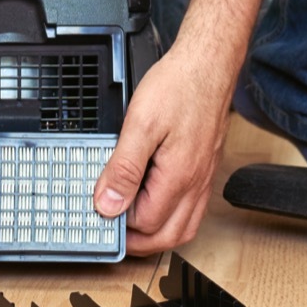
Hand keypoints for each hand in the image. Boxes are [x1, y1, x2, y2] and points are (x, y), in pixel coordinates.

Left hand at [93, 41, 234, 255]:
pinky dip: (173, 218)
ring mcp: (204, 177)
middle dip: (138, 243)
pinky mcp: (205, 167)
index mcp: (178, 177)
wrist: (209, 63)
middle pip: (168, 236)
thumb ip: (124, 168)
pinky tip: (157, 205)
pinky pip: (193, 209)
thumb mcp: (141, 123)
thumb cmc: (180, 85)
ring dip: (157, 235)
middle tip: (111, 232)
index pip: (145, 223)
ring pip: (184, 227)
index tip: (97, 212)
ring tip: (131, 226)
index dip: (118, 223)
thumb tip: (108, 204)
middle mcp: (195, 183)